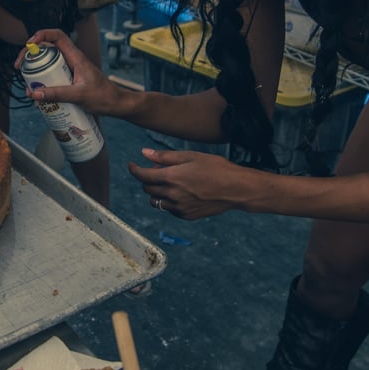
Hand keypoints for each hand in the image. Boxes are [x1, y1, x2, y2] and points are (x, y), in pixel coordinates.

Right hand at [24, 28, 126, 116]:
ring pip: (48, 64)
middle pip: (47, 50)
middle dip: (31, 56)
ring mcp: (70, 70)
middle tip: (20, 67)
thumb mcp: (79, 95)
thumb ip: (57, 94)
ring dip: (36, 71)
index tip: (29, 44)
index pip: (58, 36)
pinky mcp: (70, 80)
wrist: (116, 105)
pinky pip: (53, 77)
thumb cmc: (104, 97)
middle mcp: (72, 60)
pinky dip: (44, 83)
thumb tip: (34, 92)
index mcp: (76, 57)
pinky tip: (40, 96)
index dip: (42, 35)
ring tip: (27, 84)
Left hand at [128, 148, 249, 219]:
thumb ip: (165, 157)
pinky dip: (169, 201)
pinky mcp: (187, 215)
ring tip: (170, 183)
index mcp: (172, 177)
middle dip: (148, 179)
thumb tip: (144, 153)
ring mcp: (179, 208)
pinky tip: (181, 193)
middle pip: (147, 189)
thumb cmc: (216, 168)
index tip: (132, 165)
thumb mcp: (191, 156)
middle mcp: (173, 195)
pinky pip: (169, 209)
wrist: (236, 189)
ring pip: (156, 202)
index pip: (142, 176)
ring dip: (157, 192)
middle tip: (160, 170)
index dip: (134, 169)